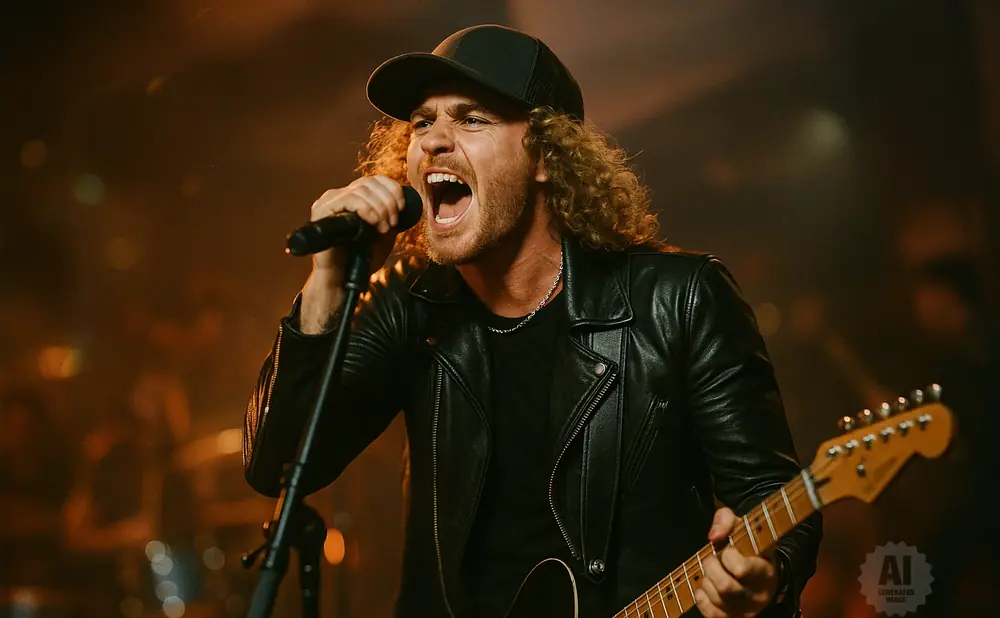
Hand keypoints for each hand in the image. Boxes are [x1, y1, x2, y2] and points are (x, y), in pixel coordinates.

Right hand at [300, 175, 407, 333]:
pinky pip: (348, 199)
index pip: (375, 179)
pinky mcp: (321, 211)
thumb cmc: (361, 258)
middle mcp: (339, 195)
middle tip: (392, 223)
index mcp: (353, 197)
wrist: (343, 279)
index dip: (393, 189)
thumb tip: (403, 201)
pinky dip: (366, 209)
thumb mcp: (383, 232)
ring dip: (379, 208)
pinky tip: (373, 223)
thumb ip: (389, 215)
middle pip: (370, 182)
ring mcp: (329, 202)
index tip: (402, 209)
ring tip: (383, 228)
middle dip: (388, 202)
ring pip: (361, 189)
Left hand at [694, 507, 779, 617]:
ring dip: (707, 581)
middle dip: (711, 568)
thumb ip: (726, 520)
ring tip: (714, 572)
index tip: (728, 549)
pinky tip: (707, 587)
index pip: (741, 570)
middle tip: (714, 559)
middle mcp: (759, 595)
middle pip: (725, 587)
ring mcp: (747, 610)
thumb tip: (713, 537)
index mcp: (765, 571)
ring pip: (716, 599)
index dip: (727, 556)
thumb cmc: (748, 547)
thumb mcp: (741, 526)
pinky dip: (702, 598)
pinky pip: (711, 614)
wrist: (759, 570)